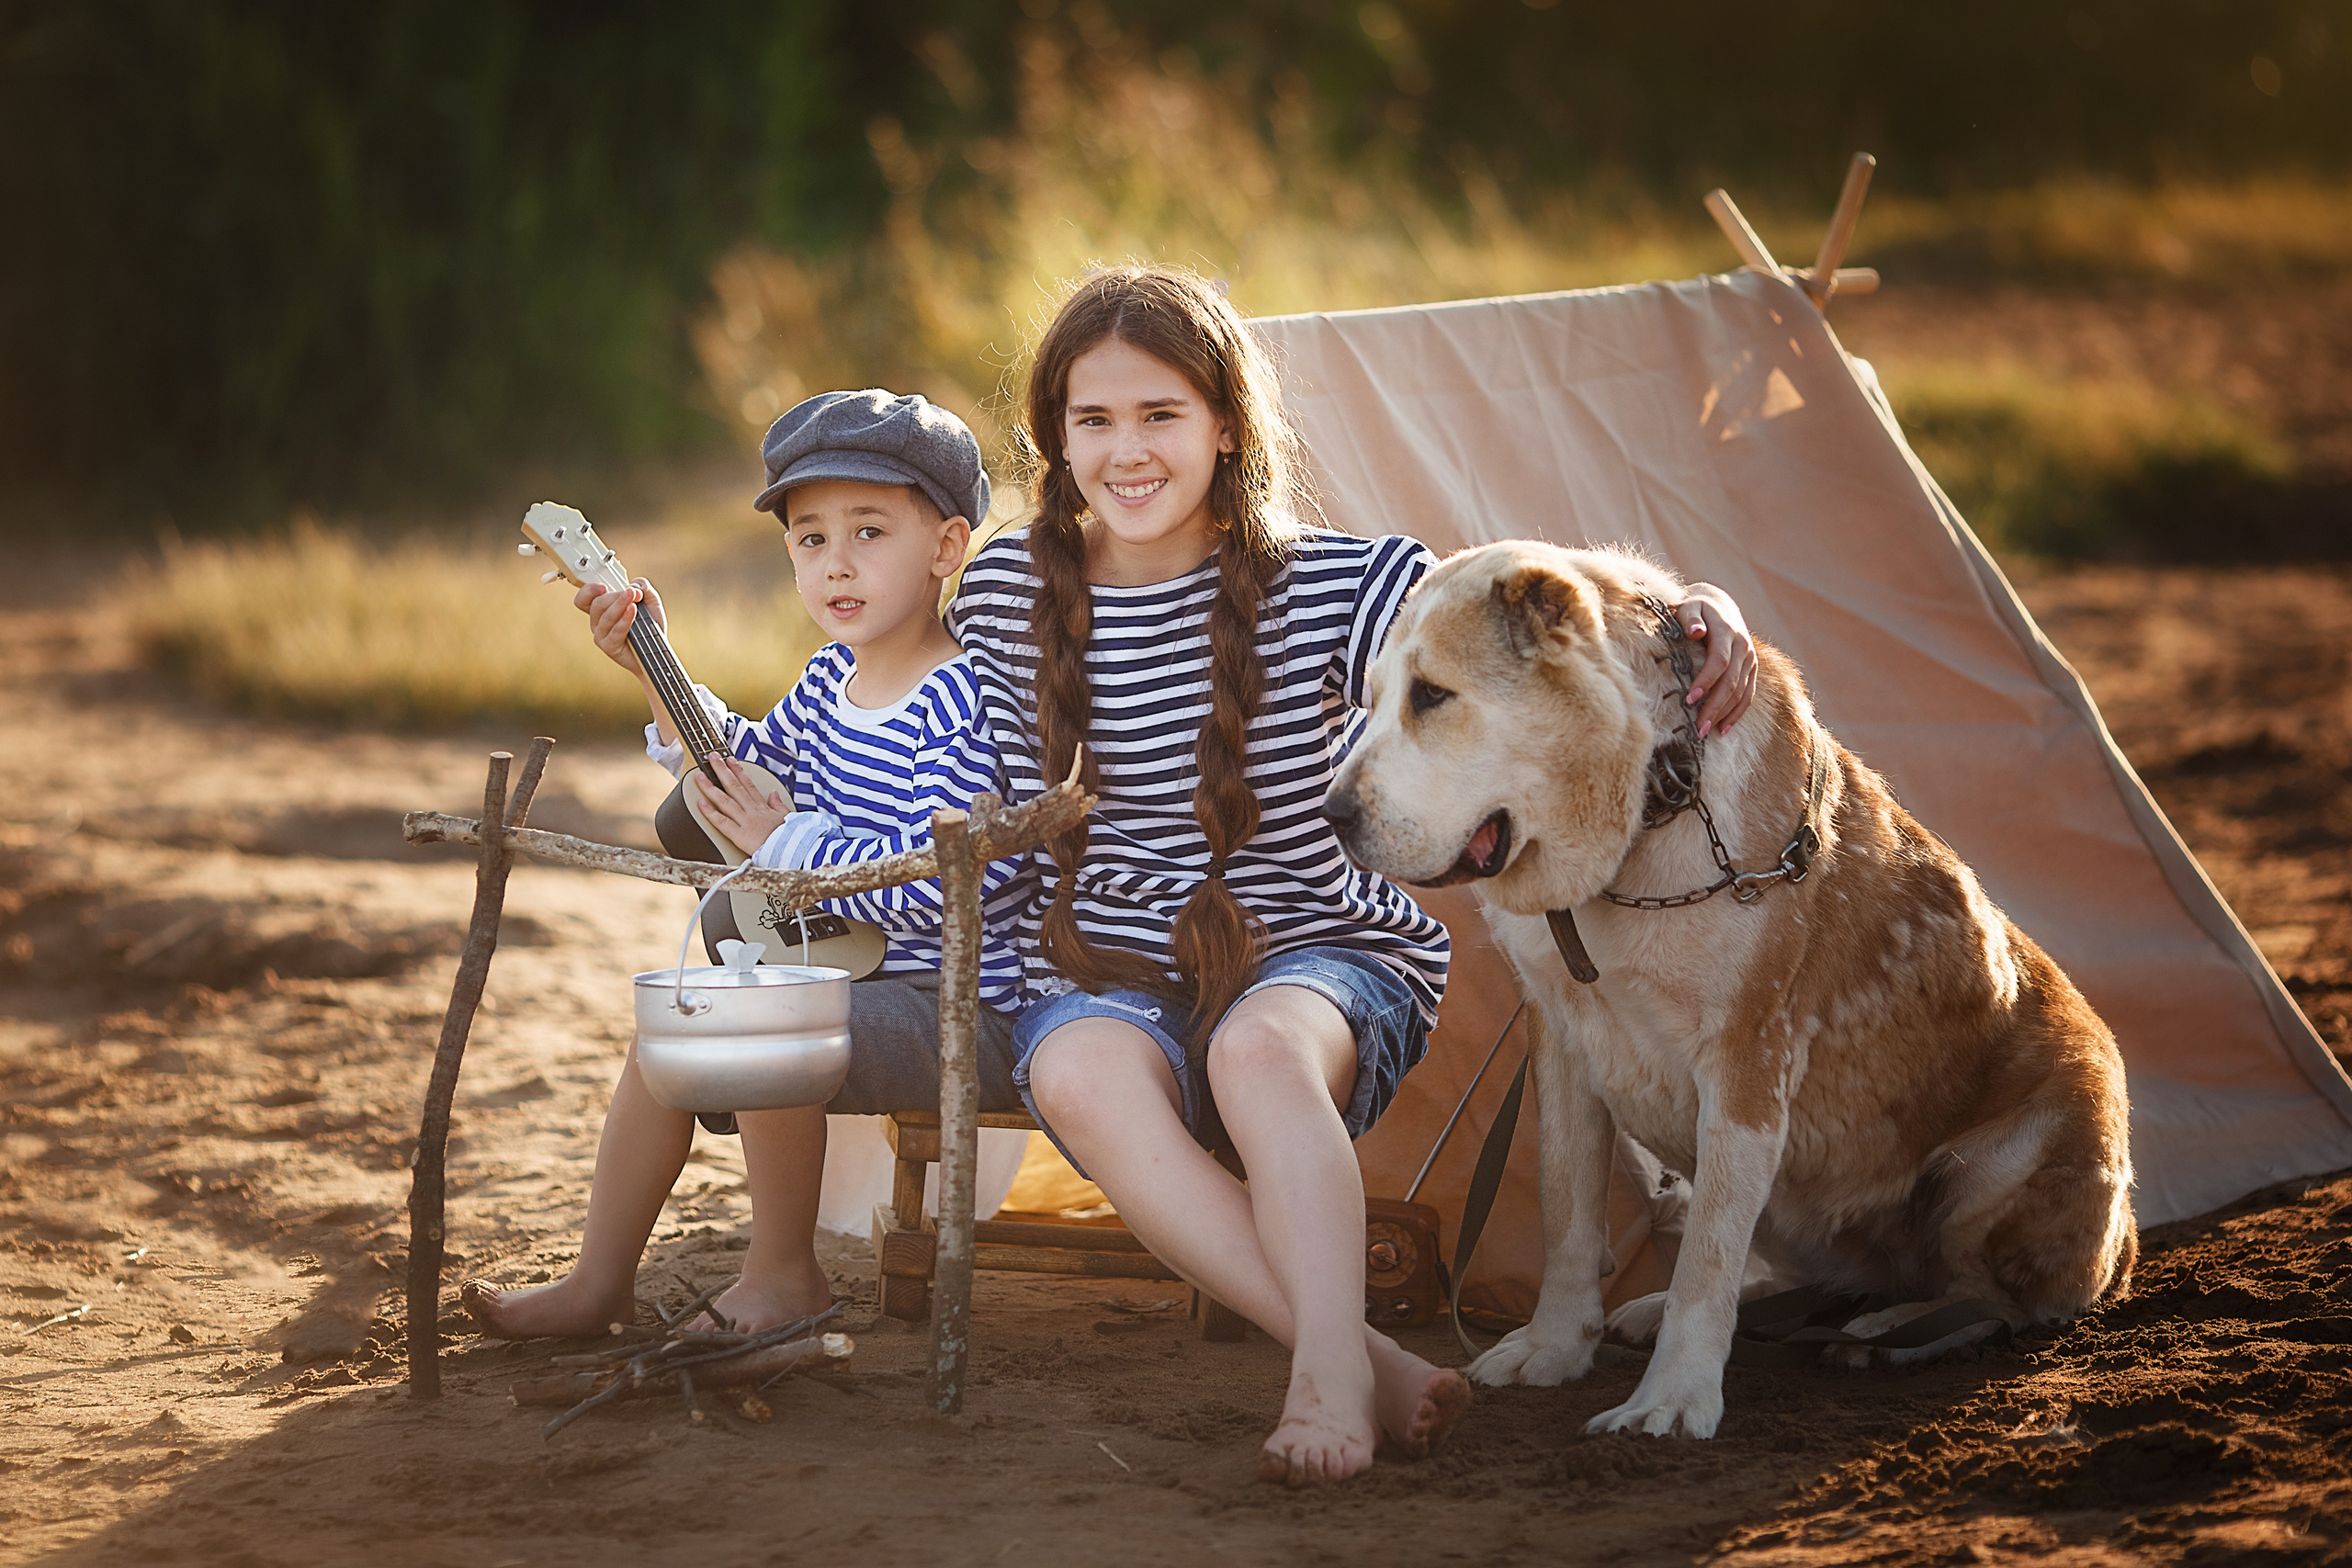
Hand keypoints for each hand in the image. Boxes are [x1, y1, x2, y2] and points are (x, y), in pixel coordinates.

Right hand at [575, 577, 663, 677]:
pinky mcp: (608, 646)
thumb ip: (643, 588)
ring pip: (605, 616)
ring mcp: (601, 635)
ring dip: (620, 604)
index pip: (584, 599)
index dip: (588, 591)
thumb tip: (635, 584)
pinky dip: (625, 619)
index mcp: (601, 610)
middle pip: (597, 603)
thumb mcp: (650, 601)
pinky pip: (615, 631)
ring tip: (634, 598)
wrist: (656, 649)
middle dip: (616, 595)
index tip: (603, 587)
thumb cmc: (649, 626)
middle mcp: (598, 622)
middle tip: (633, 593)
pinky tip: (633, 611)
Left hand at [690, 753, 790, 856]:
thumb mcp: (787, 817)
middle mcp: (751, 810)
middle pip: (734, 786)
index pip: (747, 784)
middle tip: (712, 757)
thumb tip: (774, 793)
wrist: (791, 852)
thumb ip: (778, 804)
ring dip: (710, 787)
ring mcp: (744, 821)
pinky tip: (700, 802)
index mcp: (762, 807)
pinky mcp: (739, 835)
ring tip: (699, 776)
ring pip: (724, 800)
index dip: (737, 771)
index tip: (729, 760)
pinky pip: (722, 822)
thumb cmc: (789, 838)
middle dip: (722, 770)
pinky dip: (710, 812)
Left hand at [1672, 583, 1756, 736]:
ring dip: (1724, 714)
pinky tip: (1723, 728)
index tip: (1690, 699)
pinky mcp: (1751, 669)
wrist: (1719, 604)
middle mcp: (1743, 647)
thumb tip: (1695, 632)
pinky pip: (1748, 694)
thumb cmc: (1696, 607)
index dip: (1706, 680)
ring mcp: (1750, 660)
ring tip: (1705, 731)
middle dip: (1714, 706)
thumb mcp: (1690, 605)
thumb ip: (1690, 618)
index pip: (1719, 660)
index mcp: (1728, 632)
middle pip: (1731, 681)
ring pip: (1741, 691)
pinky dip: (1737, 713)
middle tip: (1698, 727)